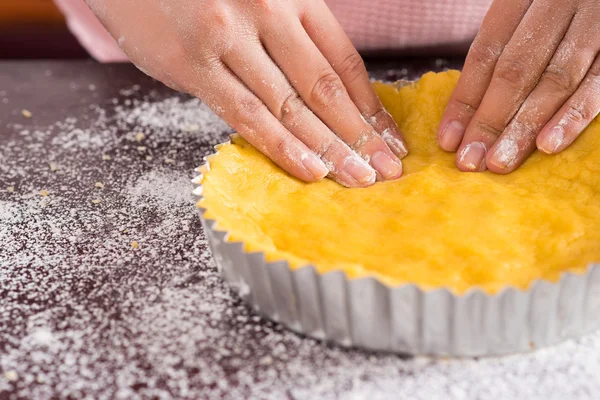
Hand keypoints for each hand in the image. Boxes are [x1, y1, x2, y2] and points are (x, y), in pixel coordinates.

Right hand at [86, 0, 406, 186]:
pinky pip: (246, 114)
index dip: (371, 106)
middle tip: (387, 170)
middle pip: (325, 87)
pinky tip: (310, 170)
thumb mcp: (258, 1)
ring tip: (359, 178)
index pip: (344, 61)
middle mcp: (268, 11)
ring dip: (329, 148)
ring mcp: (229, 37)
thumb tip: (325, 99)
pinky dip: (281, 146)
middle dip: (361, 135)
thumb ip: (289, 40)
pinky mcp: (194, 64)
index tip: (390, 139)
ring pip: (290, 105)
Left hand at [437, 0, 599, 172]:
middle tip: (469, 161)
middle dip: (487, 121)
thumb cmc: (558, 7)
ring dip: (522, 128)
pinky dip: (572, 116)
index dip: (464, 100)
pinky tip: (547, 145)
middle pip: (514, 71)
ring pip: (553, 82)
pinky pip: (597, 83)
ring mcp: (594, 21)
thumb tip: (469, 113)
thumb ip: (506, 48)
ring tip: (499, 162)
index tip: (447, 141)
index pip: (485, 53)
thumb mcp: (528, 10)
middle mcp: (557, 3)